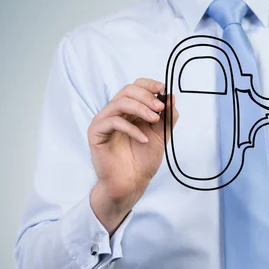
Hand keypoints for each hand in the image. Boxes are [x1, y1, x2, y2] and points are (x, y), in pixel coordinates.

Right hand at [88, 78, 178, 232]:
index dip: (149, 85)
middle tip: (160, 108)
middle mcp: (115, 112)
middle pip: (127, 90)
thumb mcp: (161, 136)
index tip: (163, 89)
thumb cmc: (143, 160)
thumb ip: (167, 117)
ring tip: (155, 120)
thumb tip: (172, 97)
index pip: (136, 87)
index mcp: (129, 110)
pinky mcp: (96, 133)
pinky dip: (132, 128)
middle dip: (146, 97)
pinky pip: (113, 122)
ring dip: (140, 109)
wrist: (131, 183)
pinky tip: (144, 139)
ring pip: (120, 103)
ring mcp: (104, 121)